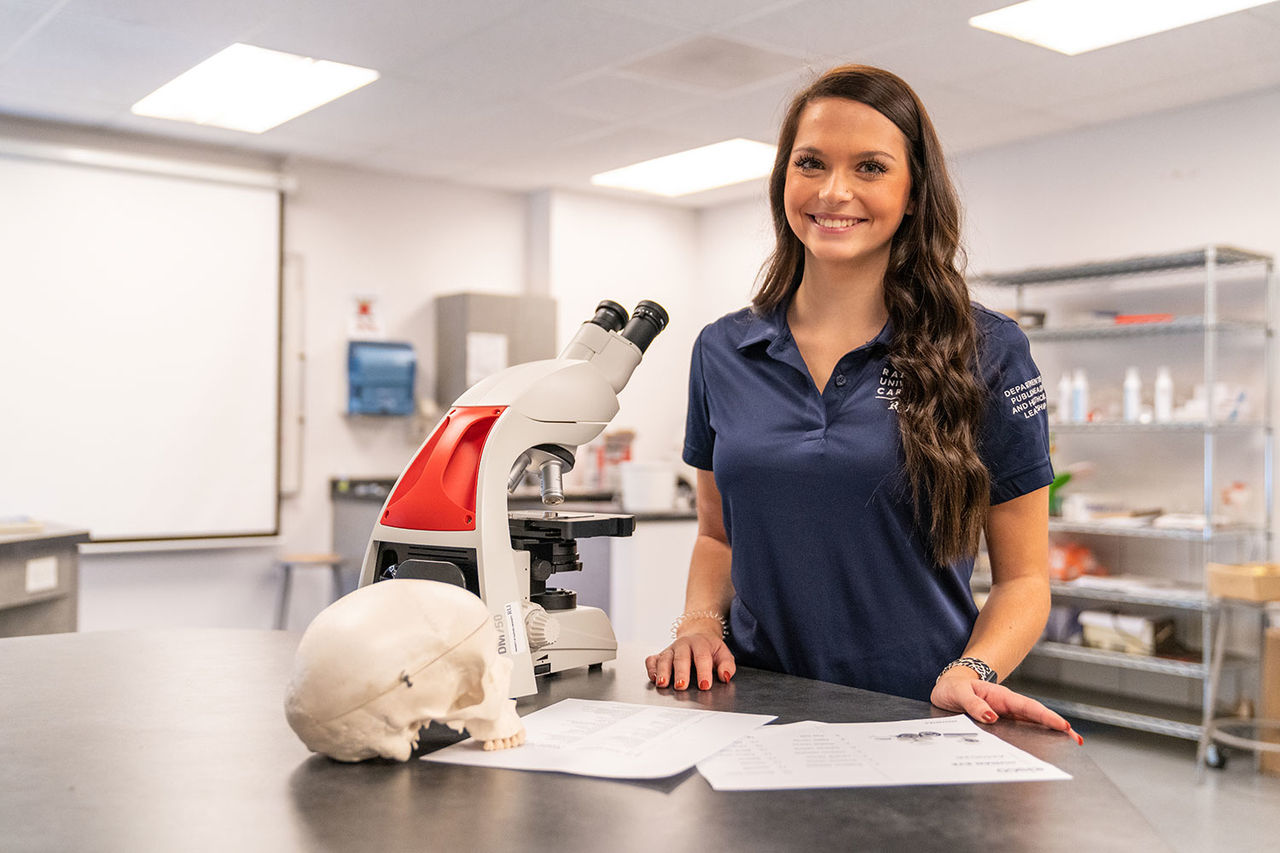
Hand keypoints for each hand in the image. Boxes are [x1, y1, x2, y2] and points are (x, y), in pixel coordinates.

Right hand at [645, 631, 735, 691]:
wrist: (698, 634)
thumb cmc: (710, 649)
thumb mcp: (723, 654)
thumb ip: (727, 665)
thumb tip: (725, 676)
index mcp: (701, 644)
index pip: (702, 657)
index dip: (704, 672)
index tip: (705, 685)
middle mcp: (684, 645)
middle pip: (681, 658)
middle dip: (681, 672)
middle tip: (681, 685)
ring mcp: (670, 649)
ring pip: (664, 659)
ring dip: (663, 671)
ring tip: (663, 684)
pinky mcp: (660, 655)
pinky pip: (652, 660)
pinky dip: (651, 668)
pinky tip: (654, 678)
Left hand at [931, 673, 1083, 745]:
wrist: (946, 688)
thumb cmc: (953, 688)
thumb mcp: (958, 693)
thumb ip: (972, 704)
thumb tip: (991, 717)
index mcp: (1000, 696)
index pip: (1028, 706)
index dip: (1046, 716)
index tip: (1063, 725)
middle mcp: (1007, 706)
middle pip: (1036, 717)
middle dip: (1057, 727)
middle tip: (1077, 740)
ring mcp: (1006, 715)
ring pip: (1031, 725)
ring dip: (1050, 734)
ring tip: (1069, 746)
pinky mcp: (1001, 723)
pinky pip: (1020, 731)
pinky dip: (1034, 738)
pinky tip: (1044, 748)